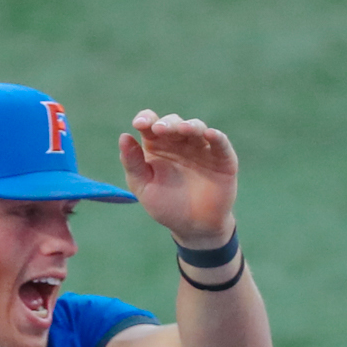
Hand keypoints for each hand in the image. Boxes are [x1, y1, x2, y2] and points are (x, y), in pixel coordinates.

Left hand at [119, 111, 239, 242]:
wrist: (195, 228)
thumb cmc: (166, 206)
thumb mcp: (143, 187)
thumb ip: (132, 163)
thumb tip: (124, 136)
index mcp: (157, 146)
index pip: (151, 124)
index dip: (146, 119)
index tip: (139, 124)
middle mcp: (179, 143)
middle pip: (173, 122)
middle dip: (167, 123)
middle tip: (160, 130)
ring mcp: (202, 150)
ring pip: (197, 127)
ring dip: (190, 125)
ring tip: (183, 129)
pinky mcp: (223, 160)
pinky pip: (221, 144)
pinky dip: (217, 137)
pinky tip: (209, 134)